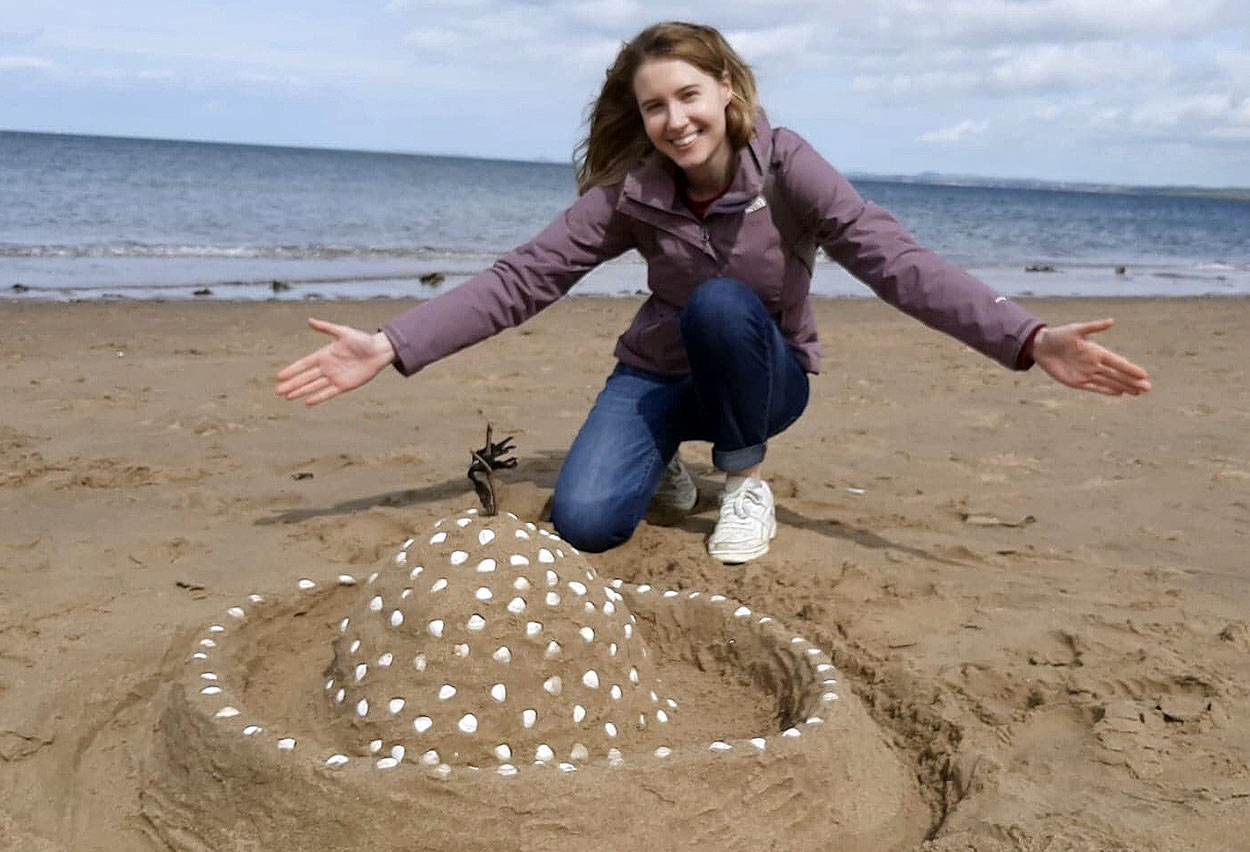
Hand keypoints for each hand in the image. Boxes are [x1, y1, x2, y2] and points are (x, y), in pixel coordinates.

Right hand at [275, 318, 396, 404]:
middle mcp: (327, 367)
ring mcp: (335, 377)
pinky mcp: (344, 386)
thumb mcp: (344, 332)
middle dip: (292, 384)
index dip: (292, 370)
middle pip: (305, 377)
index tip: (280, 376)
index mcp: (324, 354)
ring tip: (287, 397)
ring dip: (301, 392)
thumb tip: (309, 320)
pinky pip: (328, 393)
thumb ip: (327, 327)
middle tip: (278, 391)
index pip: (304, 364)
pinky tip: (307, 402)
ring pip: (313, 386)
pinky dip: (318, 397)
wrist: (379, 352)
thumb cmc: (363, 340)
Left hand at [1031, 318, 1151, 395]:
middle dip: (1132, 381)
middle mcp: (1094, 363)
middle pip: (1117, 375)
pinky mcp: (1076, 382)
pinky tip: (1119, 393)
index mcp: (1096, 351)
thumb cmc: (1058, 335)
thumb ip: (1093, 327)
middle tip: (1148, 388)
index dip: (1130, 369)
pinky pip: (1094, 387)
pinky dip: (1106, 391)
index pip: (1117, 362)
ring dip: (1124, 387)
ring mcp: (1086, 373)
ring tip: (1139, 392)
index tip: (1144, 374)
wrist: (1041, 346)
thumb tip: (1111, 321)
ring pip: (1109, 382)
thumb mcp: (1075, 329)